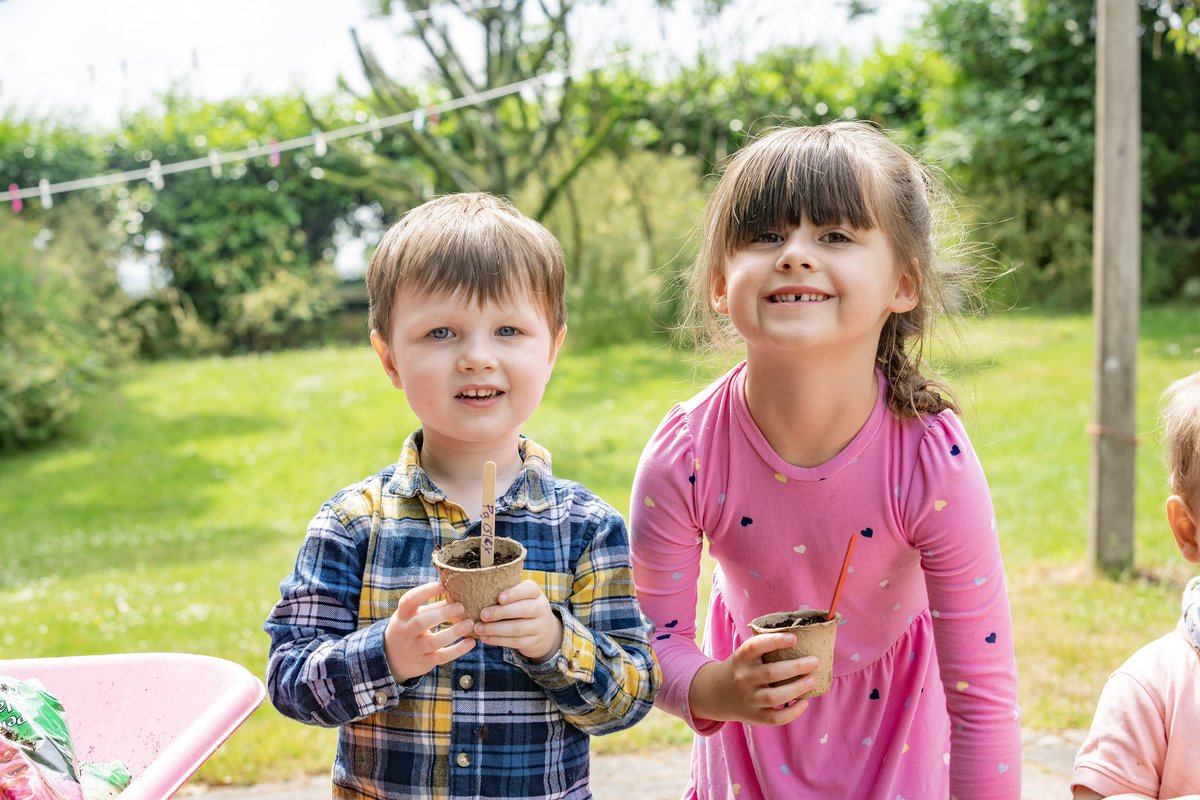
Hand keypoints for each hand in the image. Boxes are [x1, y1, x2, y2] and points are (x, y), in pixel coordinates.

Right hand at [383, 581, 475, 681]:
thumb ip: (433, 606)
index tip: (443, 585)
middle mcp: (406, 632)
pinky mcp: (425, 661)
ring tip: (470, 624)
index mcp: (403, 615)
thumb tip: (458, 593)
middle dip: (442, 614)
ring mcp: (415, 648)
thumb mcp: (413, 615)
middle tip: (461, 607)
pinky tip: (471, 642)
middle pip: (421, 622)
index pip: (409, 600)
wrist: (394, 658)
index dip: (425, 591)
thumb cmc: (410, 628)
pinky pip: (442, 657)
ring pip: (433, 642)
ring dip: (453, 633)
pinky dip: (458, 650)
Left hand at [473, 579, 563, 661]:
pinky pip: (514, 641)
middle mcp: (540, 608)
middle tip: (483, 615)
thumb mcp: (521, 596)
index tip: (499, 598)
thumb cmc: (523, 607)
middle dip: (501, 612)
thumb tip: (477, 589)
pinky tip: (485, 638)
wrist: (546, 631)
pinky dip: (498, 640)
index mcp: (535, 593)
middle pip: (523, 609)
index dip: (514, 593)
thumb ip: (505, 593)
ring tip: (479, 628)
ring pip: (517, 628)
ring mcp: (538, 626)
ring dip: (496, 629)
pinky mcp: (533, 642)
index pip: (528, 589)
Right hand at [688, 633, 819, 725]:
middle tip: (814, 661)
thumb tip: (801, 642)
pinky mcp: (754, 716)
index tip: (794, 638)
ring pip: (774, 696)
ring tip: (811, 680)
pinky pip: (775, 718)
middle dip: (796, 666)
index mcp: (740, 659)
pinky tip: (804, 703)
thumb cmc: (741, 669)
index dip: (775, 641)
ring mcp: (748, 699)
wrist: (716, 693)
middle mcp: (743, 678)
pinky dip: (793, 712)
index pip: (754, 646)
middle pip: (771, 673)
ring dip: (797, 688)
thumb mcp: (744, 656)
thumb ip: (764, 649)